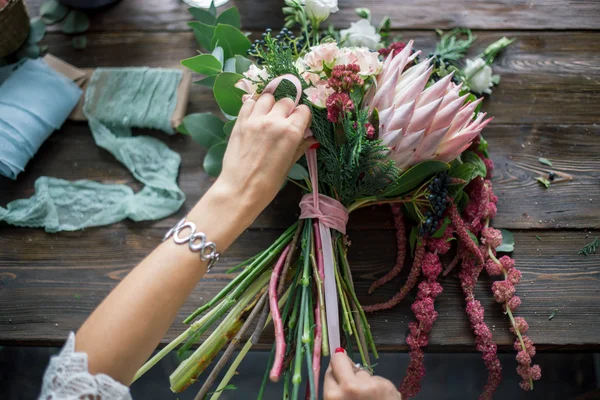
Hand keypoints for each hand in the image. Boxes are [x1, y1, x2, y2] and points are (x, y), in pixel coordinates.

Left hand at [216, 94, 313, 221]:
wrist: (240, 190)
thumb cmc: (268, 184)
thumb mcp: (289, 165)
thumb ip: (300, 147)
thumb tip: (311, 139)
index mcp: (291, 132)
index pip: (303, 110)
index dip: (303, 117)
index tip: (301, 125)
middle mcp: (274, 120)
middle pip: (286, 101)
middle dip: (288, 109)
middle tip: (284, 122)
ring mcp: (255, 119)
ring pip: (267, 97)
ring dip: (271, 104)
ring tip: (269, 116)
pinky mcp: (240, 121)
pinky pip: (249, 102)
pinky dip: (254, 105)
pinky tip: (255, 115)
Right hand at [324, 350, 401, 399]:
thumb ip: (335, 389)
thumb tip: (337, 362)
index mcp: (333, 395)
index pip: (329, 369)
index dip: (335, 371)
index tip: (338, 373)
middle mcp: (350, 387)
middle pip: (341, 360)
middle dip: (344, 363)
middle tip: (349, 373)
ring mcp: (370, 385)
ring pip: (363, 372)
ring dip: (365, 381)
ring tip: (370, 397)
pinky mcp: (387, 386)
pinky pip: (378, 380)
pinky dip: (379, 388)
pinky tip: (381, 399)